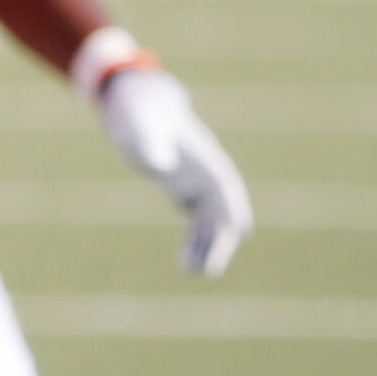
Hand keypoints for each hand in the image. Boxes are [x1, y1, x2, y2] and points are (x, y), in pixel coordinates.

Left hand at [97, 66, 251, 274]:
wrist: (140, 106)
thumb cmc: (140, 115)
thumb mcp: (140, 127)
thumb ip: (150, 144)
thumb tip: (163, 168)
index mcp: (204, 158)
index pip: (226, 188)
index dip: (232, 209)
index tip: (237, 231)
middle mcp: (208, 175)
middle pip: (223, 212)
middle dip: (220, 240)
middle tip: (209, 269)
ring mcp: (200, 185)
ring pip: (212, 223)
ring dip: (206, 246)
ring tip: (191, 269)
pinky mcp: (187, 193)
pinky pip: (199, 223)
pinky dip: (196, 241)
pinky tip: (187, 262)